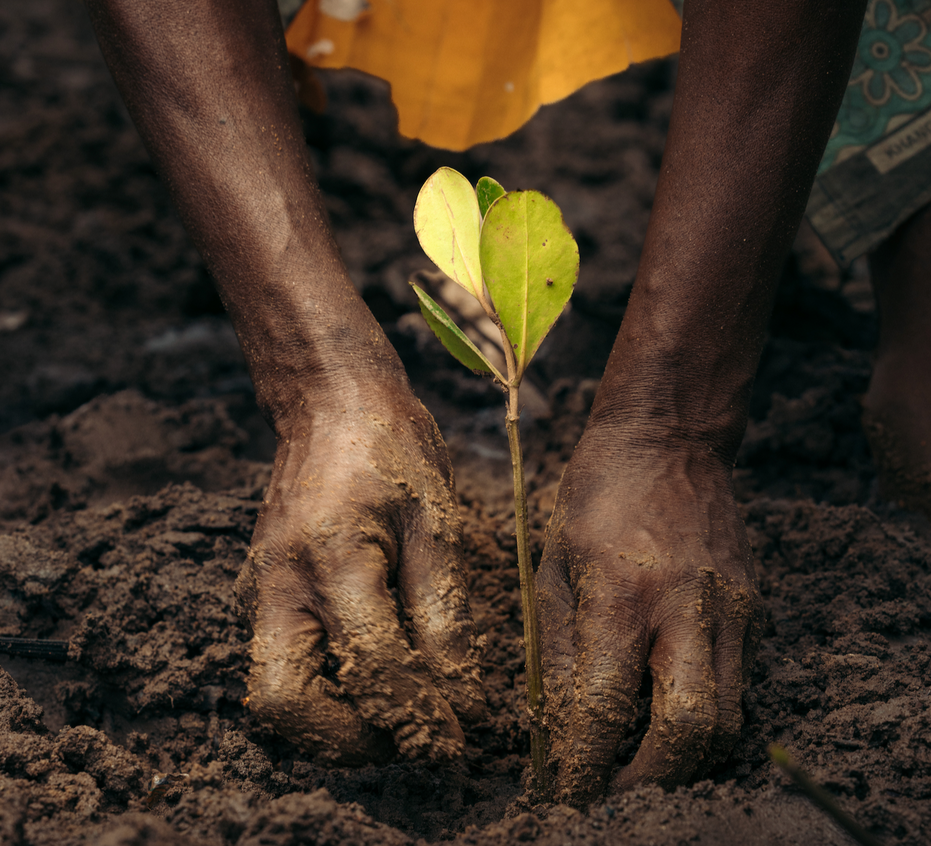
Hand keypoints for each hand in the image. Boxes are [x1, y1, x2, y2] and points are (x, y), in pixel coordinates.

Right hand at [235, 384, 486, 764]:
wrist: (331, 402)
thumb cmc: (391, 449)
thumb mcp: (435, 520)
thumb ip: (443, 610)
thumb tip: (459, 695)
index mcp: (333, 554)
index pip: (373, 664)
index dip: (419, 712)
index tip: (456, 735)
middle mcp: (279, 580)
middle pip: (284, 704)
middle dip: (347, 739)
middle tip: (407, 734)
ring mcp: (259, 586)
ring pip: (275, 691)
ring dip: (331, 722)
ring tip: (396, 710)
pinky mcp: (259, 588)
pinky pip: (280, 660)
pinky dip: (322, 688)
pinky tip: (372, 670)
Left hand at [537, 435, 762, 804]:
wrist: (669, 439)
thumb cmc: (596, 495)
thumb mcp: (554, 562)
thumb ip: (557, 648)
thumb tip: (556, 726)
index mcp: (621, 592)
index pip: (605, 708)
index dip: (583, 767)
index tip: (566, 796)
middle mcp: (685, 606)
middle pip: (689, 734)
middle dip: (650, 784)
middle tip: (614, 794)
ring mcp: (729, 608)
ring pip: (727, 721)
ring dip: (684, 759)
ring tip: (642, 765)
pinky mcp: (752, 606)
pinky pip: (737, 683)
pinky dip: (706, 714)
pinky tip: (671, 708)